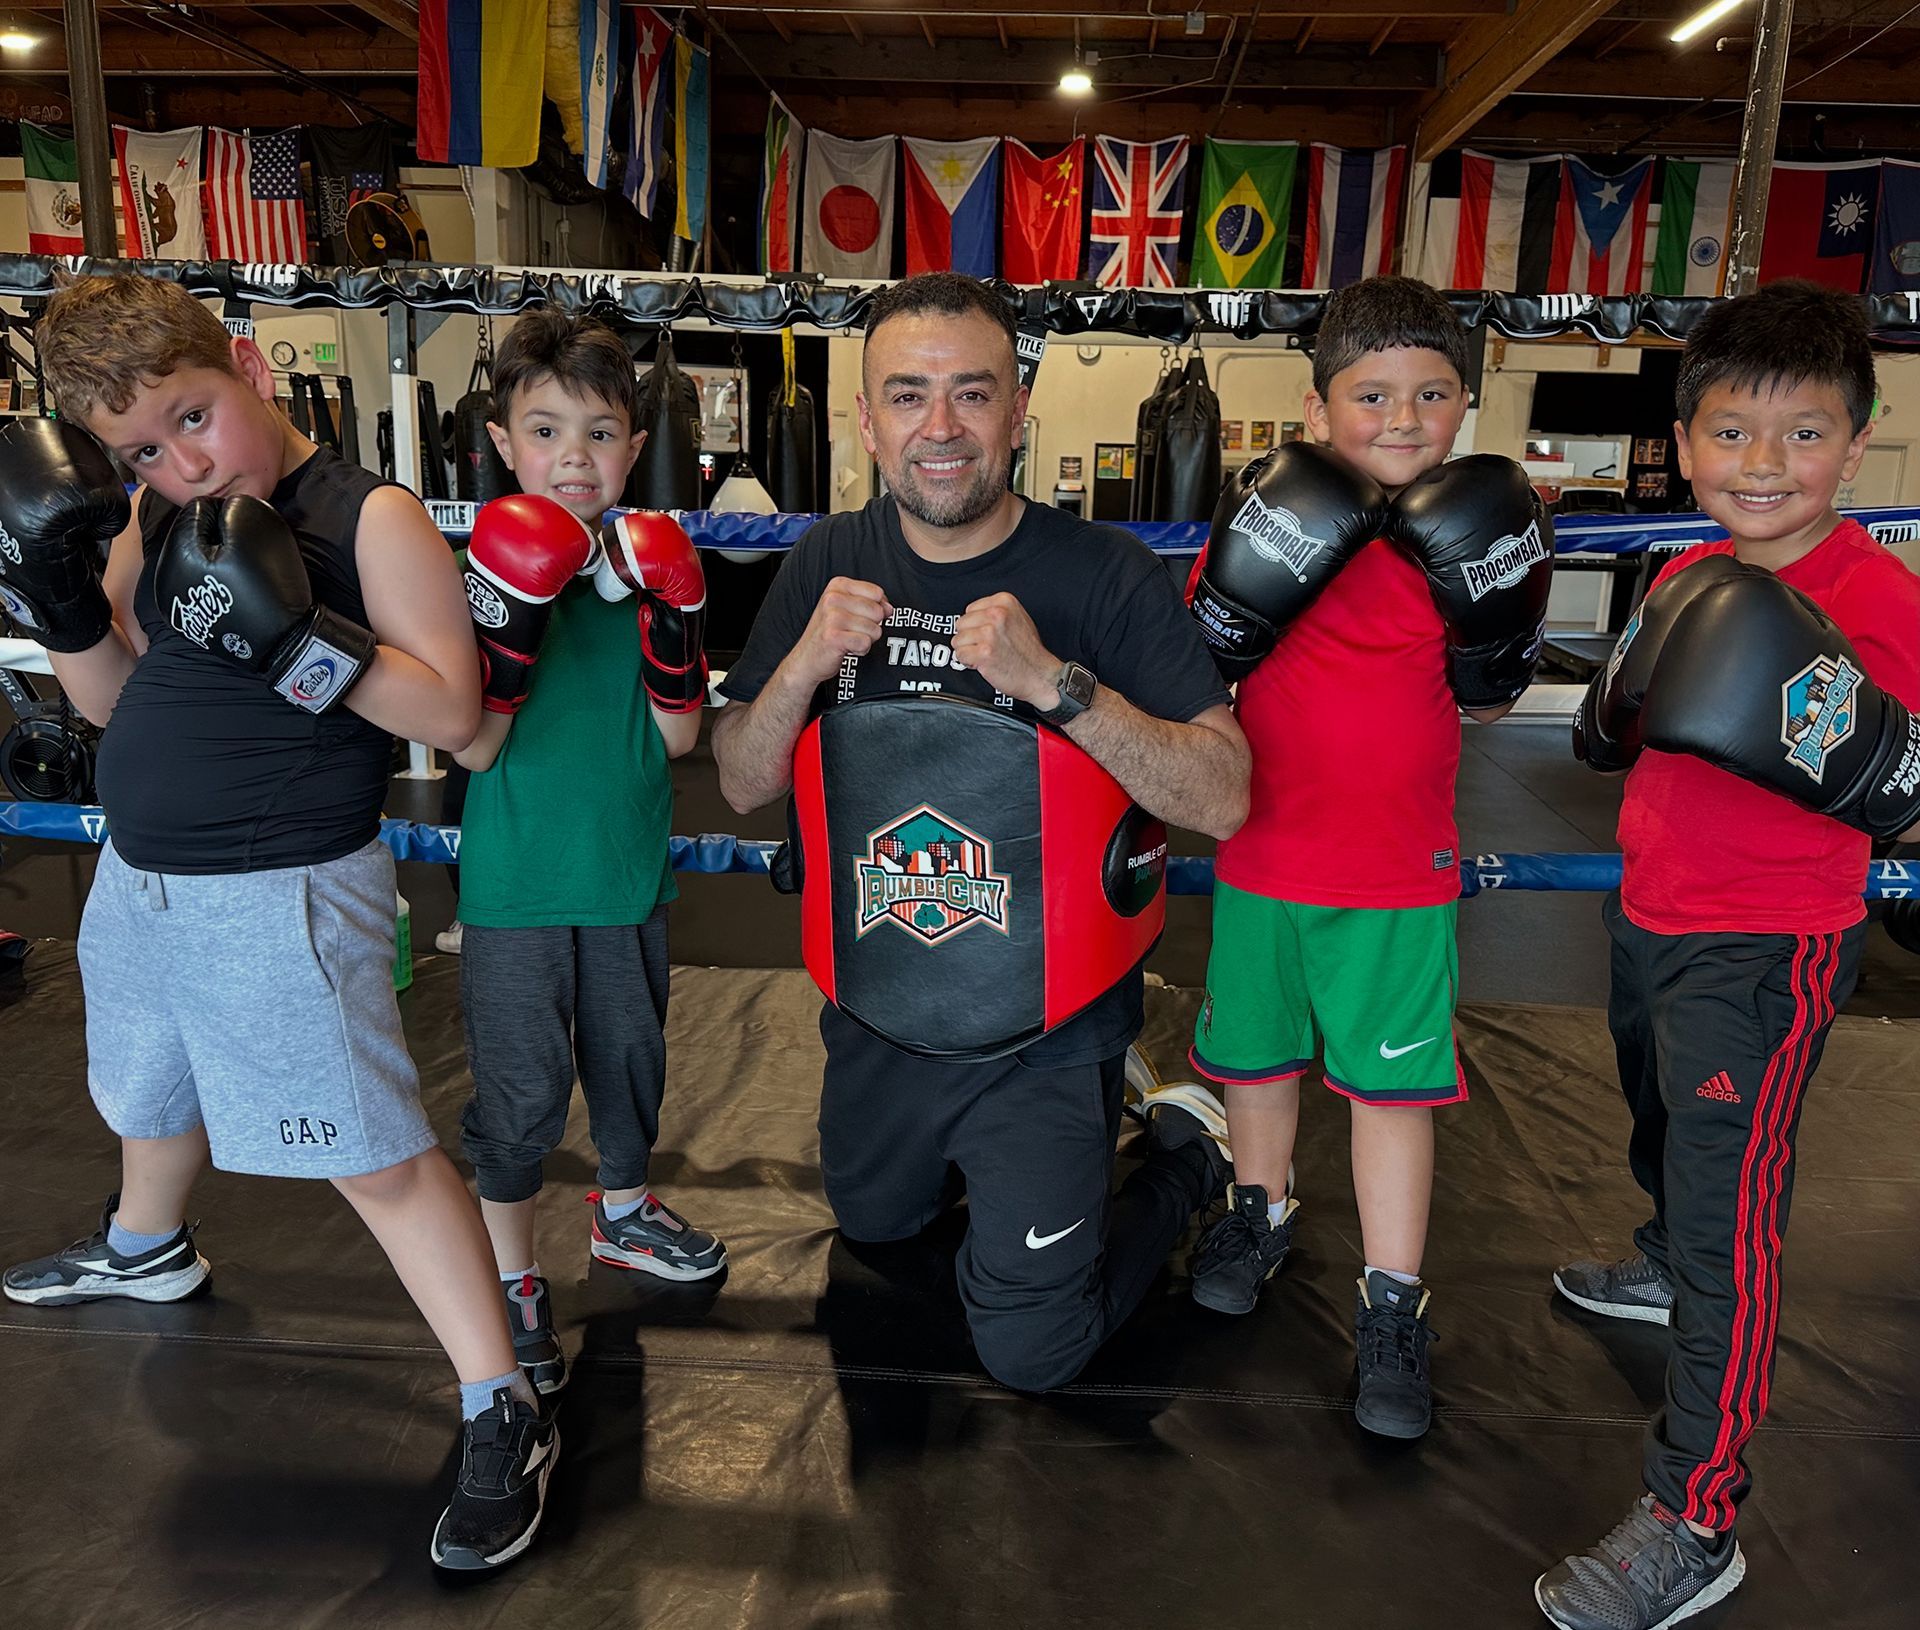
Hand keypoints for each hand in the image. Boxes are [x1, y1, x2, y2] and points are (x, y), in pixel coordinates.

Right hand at [785, 576, 891, 688]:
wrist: (806, 658)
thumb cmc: (829, 632)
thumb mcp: (847, 608)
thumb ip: (871, 603)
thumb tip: (889, 608)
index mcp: (837, 585)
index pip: (877, 593)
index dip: (875, 608)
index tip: (859, 616)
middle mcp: (833, 598)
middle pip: (878, 612)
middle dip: (871, 626)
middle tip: (851, 630)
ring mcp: (832, 617)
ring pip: (875, 629)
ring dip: (865, 639)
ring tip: (847, 638)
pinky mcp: (834, 637)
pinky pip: (866, 643)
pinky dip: (860, 650)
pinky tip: (846, 648)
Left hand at [952, 593, 1060, 707]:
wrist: (1040, 675)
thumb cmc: (1030, 652)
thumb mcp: (1018, 618)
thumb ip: (997, 612)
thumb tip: (972, 616)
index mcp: (1004, 601)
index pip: (970, 610)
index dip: (976, 625)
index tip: (988, 634)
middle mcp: (997, 614)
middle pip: (961, 623)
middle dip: (970, 638)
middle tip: (987, 646)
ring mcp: (989, 633)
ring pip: (958, 640)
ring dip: (969, 650)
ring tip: (987, 654)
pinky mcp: (984, 652)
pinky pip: (960, 655)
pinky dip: (968, 662)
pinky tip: (984, 663)